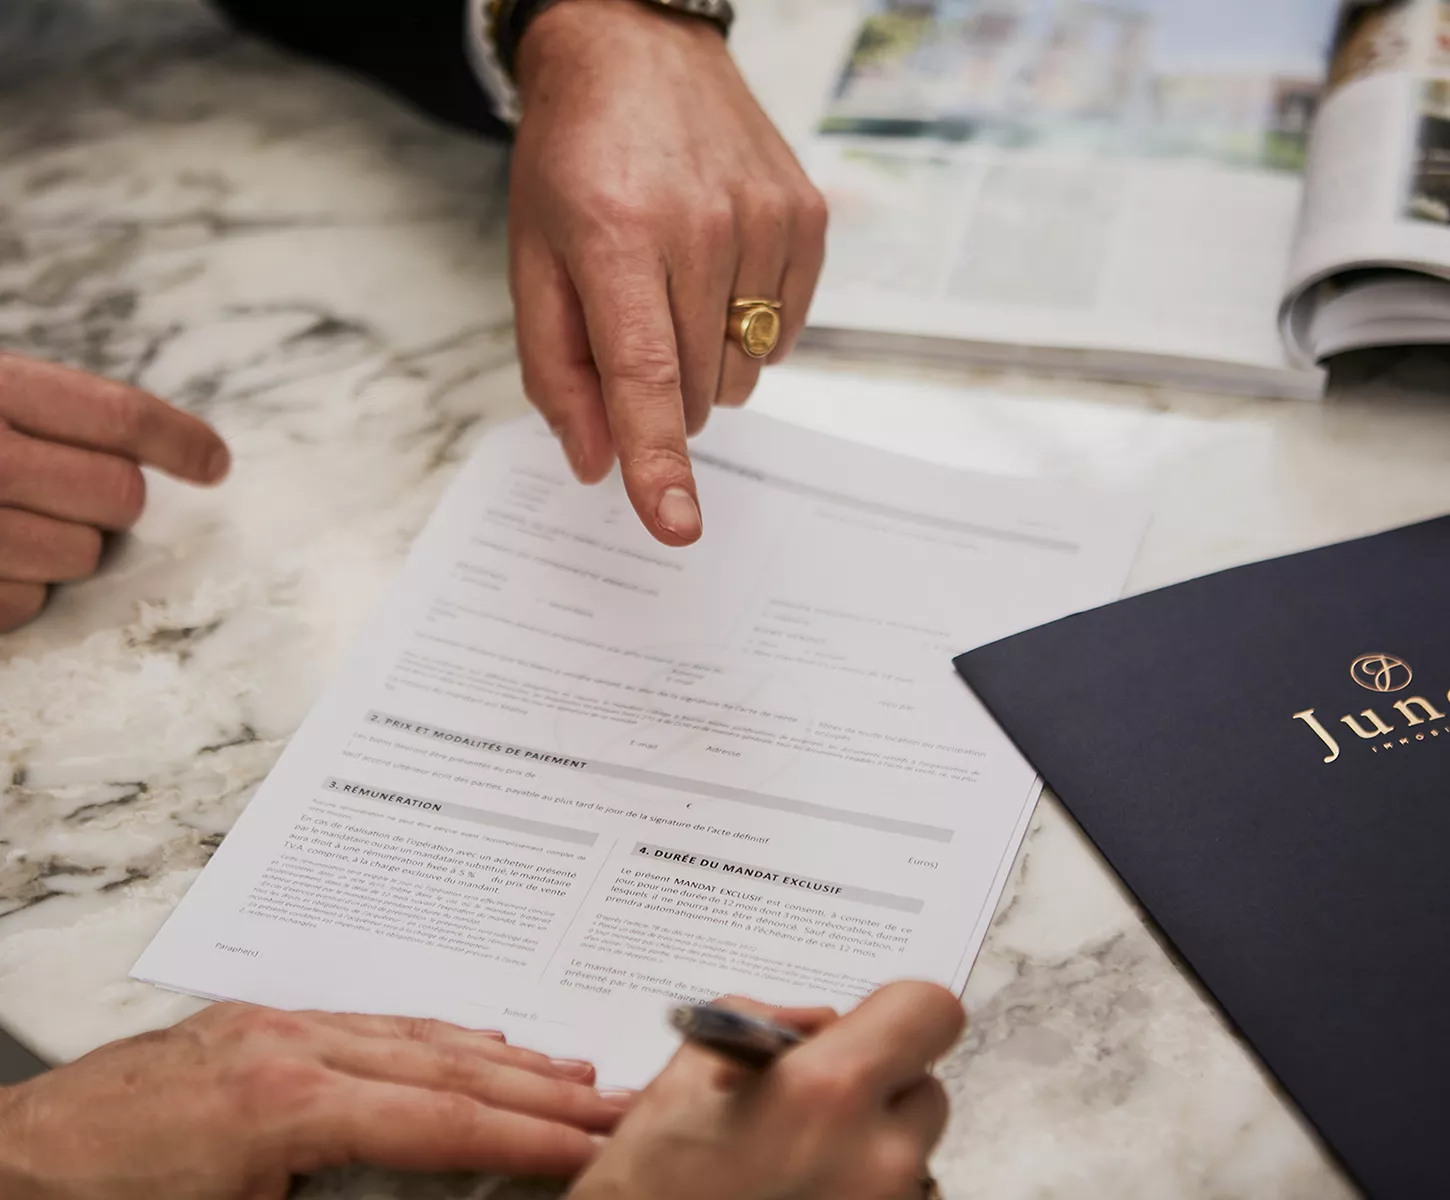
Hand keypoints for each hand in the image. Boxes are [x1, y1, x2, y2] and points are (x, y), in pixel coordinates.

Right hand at [0, 353, 228, 631]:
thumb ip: (48, 413)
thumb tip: (196, 459)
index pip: (113, 414)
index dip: (178, 439)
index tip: (213, 463)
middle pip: (117, 496)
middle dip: (107, 502)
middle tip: (65, 494)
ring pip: (79, 557)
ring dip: (59, 550)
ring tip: (1, 524)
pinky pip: (25, 604)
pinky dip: (12, 591)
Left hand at [0, 1004, 631, 1198]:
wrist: (3, 1162)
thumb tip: (426, 1189)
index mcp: (291, 1106)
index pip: (444, 1122)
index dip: (530, 1139)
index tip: (597, 1146)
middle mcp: (294, 1048)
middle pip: (447, 1066)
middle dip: (541, 1088)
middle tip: (616, 1099)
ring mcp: (274, 1028)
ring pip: (416, 1034)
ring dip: (502, 1055)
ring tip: (570, 1070)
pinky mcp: (254, 1027)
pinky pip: (371, 1023)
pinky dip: (436, 1037)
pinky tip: (469, 1044)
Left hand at [509, 0, 828, 545]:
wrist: (637, 46)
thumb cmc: (573, 159)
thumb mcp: (534, 260)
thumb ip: (556, 370)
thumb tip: (597, 463)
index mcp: (615, 235)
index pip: (644, 377)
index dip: (659, 461)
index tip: (677, 524)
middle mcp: (701, 226)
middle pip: (695, 390)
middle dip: (659, 392)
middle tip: (632, 320)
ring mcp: (766, 219)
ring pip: (742, 373)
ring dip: (704, 362)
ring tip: (673, 284)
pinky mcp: (807, 219)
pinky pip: (782, 335)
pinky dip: (746, 329)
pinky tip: (716, 271)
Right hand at [567, 982, 964, 1199]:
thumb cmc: (653, 1177)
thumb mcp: (694, 1063)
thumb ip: (772, 1021)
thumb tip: (823, 1023)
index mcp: (830, 1091)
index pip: (931, 1011)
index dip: (901, 1011)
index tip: (874, 1024)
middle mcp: (877, 1157)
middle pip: (925, 1087)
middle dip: (878, 1085)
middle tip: (818, 1100)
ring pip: (913, 1150)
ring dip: (872, 1142)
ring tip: (801, 1154)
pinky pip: (895, 1194)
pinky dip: (860, 1184)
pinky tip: (802, 1187)